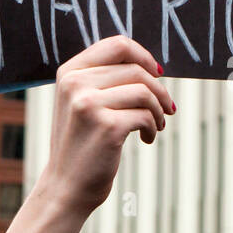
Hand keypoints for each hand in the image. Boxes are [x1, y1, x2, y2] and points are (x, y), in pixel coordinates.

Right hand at [38, 35, 174, 210]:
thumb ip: (104, 78)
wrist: (66, 187)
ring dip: (159, 109)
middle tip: (167, 108)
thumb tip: (151, 64)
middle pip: (136, 70)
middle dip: (159, 90)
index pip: (117, 45)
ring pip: (145, 91)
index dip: (144, 57)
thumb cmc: (81, 143)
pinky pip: (146, 116)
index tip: (157, 74)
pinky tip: (146, 138)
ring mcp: (88, 104)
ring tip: (157, 125)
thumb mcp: (81, 102)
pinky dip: (153, 127)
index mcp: (69, 72)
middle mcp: (75, 84)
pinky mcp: (107, 126)